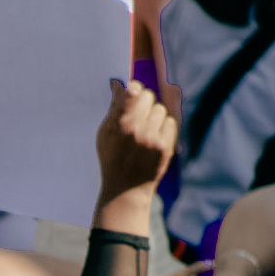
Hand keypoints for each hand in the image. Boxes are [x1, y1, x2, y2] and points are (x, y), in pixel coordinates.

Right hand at [94, 79, 176, 213]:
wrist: (125, 190)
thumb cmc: (112, 159)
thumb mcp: (104, 135)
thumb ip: (114, 109)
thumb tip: (121, 85)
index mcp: (118, 125)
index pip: (131, 91)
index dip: (131, 89)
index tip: (130, 91)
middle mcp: (136, 130)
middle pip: (148, 96)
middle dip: (143, 102)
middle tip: (137, 113)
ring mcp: (152, 138)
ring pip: (160, 109)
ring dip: (154, 116)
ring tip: (145, 130)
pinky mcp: (166, 146)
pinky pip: (170, 122)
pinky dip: (163, 127)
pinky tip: (154, 138)